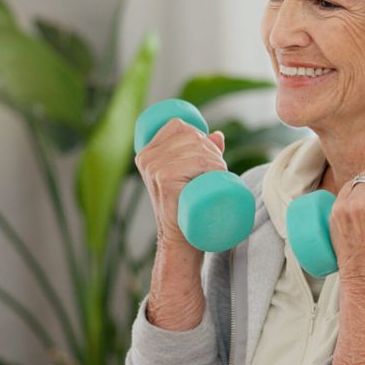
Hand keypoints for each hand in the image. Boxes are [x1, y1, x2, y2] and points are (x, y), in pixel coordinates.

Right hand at [134, 118, 226, 246]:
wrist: (181, 238)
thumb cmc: (186, 207)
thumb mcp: (188, 174)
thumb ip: (201, 152)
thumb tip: (217, 134)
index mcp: (147, 153)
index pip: (178, 125)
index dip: (199, 134)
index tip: (209, 154)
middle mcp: (147, 158)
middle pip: (191, 135)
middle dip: (212, 149)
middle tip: (218, 169)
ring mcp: (154, 168)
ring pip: (198, 149)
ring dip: (217, 160)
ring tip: (218, 175)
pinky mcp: (164, 180)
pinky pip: (198, 162)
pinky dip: (213, 166)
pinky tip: (217, 174)